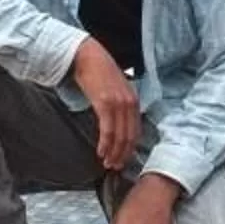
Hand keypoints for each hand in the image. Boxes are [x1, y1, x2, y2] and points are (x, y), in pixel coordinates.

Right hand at [70, 37, 143, 170]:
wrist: (87, 56)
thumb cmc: (98, 72)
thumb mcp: (116, 89)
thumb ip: (120, 104)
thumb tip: (117, 123)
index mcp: (134, 101)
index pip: (136, 131)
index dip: (130, 148)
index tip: (123, 159)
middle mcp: (129, 103)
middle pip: (129, 137)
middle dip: (123, 154)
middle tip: (115, 167)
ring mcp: (118, 103)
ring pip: (119, 136)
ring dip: (114, 153)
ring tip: (107, 163)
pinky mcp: (104, 103)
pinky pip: (107, 130)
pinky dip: (105, 144)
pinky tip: (101, 152)